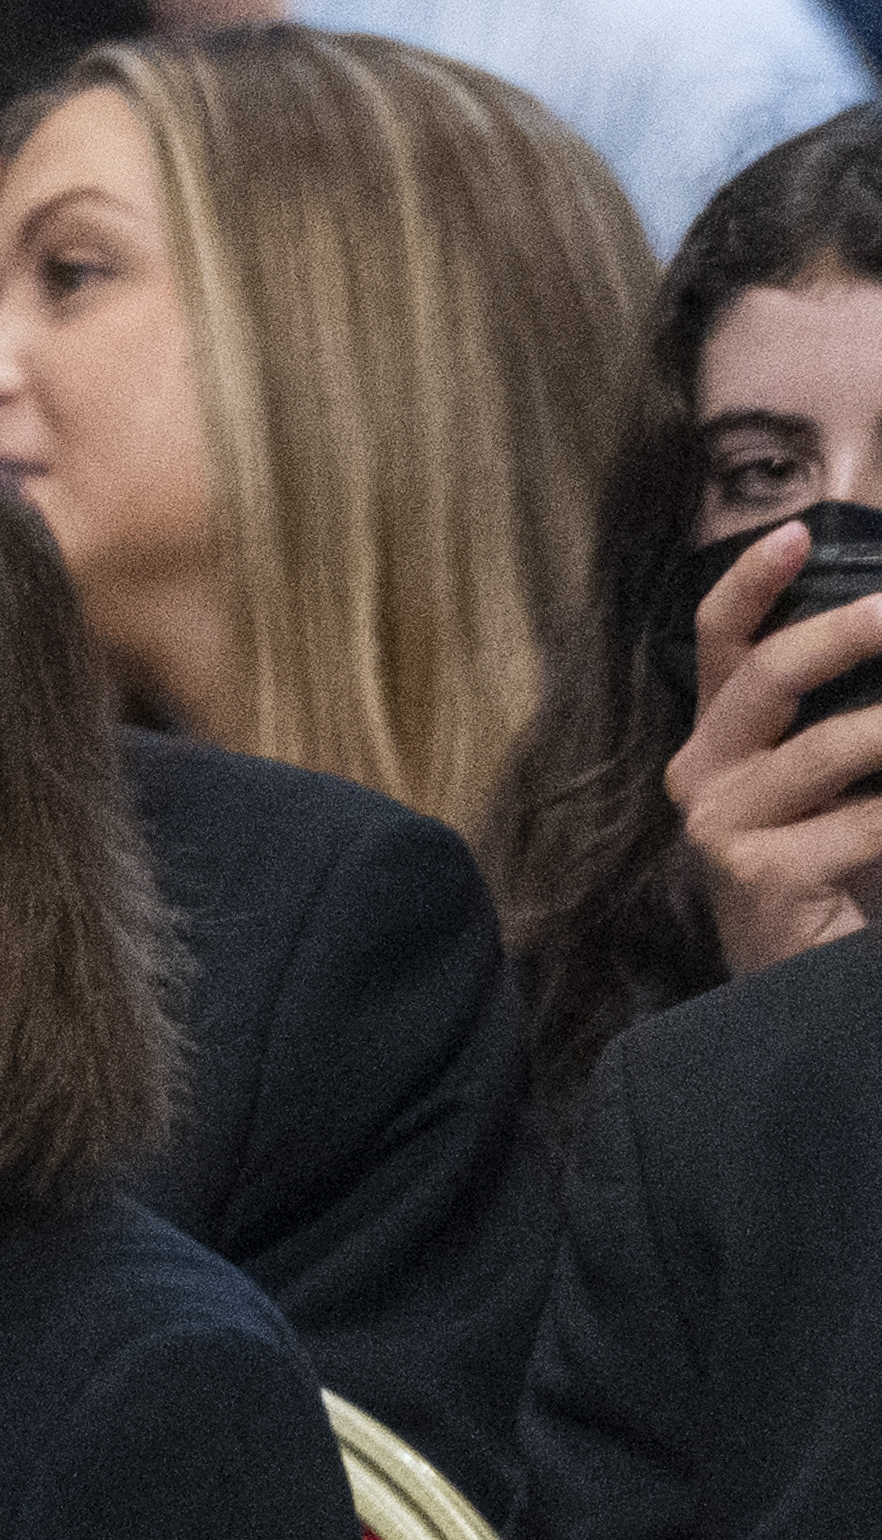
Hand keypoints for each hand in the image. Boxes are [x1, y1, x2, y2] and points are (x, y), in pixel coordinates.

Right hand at [665, 522, 881, 976]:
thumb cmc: (834, 866)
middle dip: (851, 631)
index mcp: (717, 741)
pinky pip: (864, 821)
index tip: (798, 534)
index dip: (751, 583)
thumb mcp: (840, 777)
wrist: (805, 980)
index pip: (720, 643)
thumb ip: (852, 717)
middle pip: (768, 675)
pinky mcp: (755, 876)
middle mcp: (701, 776)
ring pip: (832, 746)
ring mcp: (720, 827)